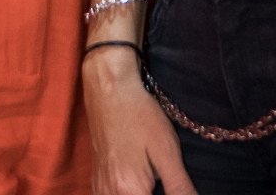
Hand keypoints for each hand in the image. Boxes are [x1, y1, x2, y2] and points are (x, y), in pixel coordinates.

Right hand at [84, 48, 197, 194]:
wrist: (109, 90)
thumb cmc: (140, 115)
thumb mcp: (166, 150)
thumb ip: (178, 186)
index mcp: (130, 190)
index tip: (175, 186)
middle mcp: (110, 193)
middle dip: (154, 192)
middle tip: (163, 177)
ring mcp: (100, 187)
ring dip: (140, 193)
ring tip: (153, 180)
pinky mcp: (96, 179)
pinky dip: (126, 193)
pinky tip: (138, 183)